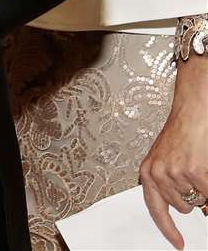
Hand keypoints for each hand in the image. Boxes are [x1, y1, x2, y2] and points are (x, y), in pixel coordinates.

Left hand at [141, 54, 207, 249]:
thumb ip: (171, 185)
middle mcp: (159, 175)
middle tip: (194, 172)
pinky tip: (205, 166)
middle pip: (184, 207)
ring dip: (203, 189)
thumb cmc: (181, 135)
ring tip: (198, 165)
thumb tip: (196, 211)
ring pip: (199, 201)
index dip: (168, 229)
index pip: (155, 209)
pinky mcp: (195, 172)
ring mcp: (177, 174)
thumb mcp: (166, 160)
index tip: (179, 245)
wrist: (193, 112)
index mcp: (148, 172)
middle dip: (193, 195)